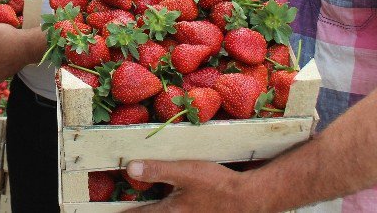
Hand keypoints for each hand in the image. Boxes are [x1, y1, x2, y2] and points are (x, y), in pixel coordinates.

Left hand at [125, 160, 265, 212]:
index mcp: (170, 211)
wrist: (248, 200)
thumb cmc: (217, 185)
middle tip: (127, 211)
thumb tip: (131, 168)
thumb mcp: (186, 172)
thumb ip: (158, 170)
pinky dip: (171, 211)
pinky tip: (173, 205)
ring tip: (149, 206)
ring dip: (156, 211)